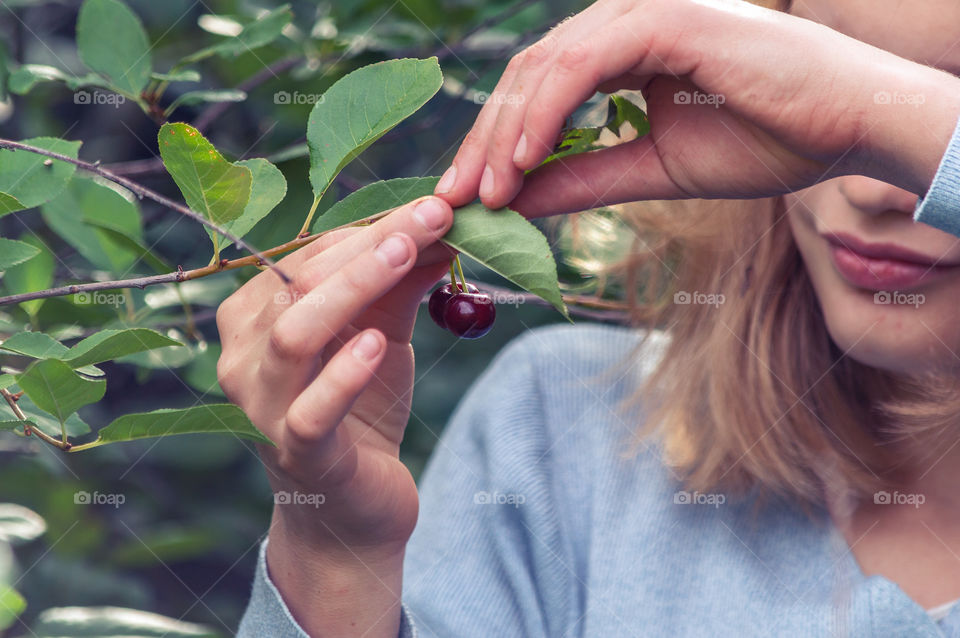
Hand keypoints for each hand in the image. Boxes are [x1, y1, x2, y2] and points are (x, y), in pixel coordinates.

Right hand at [217, 196, 451, 557]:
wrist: (354, 505)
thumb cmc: (361, 408)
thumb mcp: (384, 332)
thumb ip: (403, 284)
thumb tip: (440, 227)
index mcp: (256, 315)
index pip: (308, 257)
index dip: (370, 228)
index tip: (432, 206)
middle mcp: (244, 355)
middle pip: (298, 283)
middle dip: (369, 245)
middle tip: (431, 218)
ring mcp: (261, 407)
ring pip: (292, 335)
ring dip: (352, 289)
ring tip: (406, 257)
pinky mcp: (296, 454)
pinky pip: (309, 411)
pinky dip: (343, 374)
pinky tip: (376, 345)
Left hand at [435, 0, 959, 215]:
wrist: (848, 127)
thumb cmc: (766, 142)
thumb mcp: (652, 172)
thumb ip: (584, 179)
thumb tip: (518, 201)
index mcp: (622, 55)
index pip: (539, 90)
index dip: (497, 141)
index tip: (471, 195)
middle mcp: (625, 24)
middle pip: (528, 75)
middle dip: (486, 138)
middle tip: (457, 196)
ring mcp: (645, 14)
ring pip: (547, 63)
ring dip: (508, 130)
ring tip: (486, 190)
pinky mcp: (667, 19)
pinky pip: (585, 62)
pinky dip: (547, 110)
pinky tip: (524, 158)